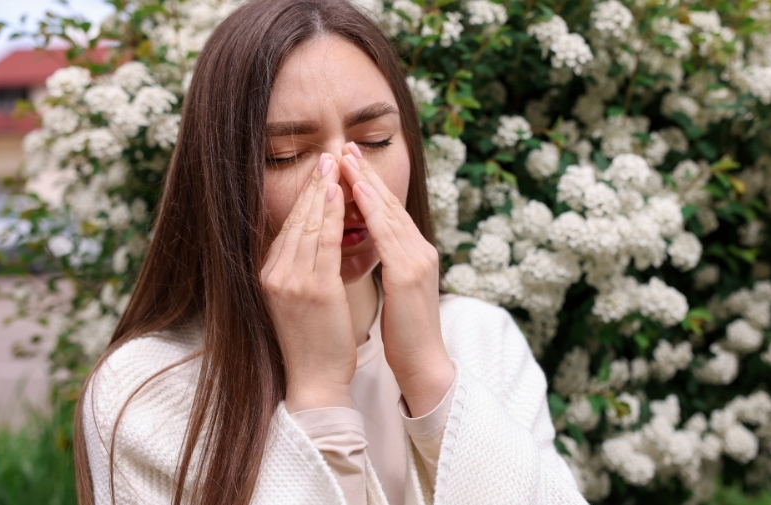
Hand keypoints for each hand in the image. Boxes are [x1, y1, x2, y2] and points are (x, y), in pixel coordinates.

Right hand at [260, 153, 356, 412]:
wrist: (314, 379)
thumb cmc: (313, 341)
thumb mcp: (296, 300)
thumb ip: (298, 269)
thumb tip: (311, 241)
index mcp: (269, 274)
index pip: (287, 226)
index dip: (304, 197)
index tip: (318, 172)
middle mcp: (273, 273)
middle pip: (294, 219)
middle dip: (312, 185)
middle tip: (327, 155)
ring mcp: (290, 280)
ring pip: (307, 224)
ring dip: (322, 191)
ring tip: (334, 164)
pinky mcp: (311, 289)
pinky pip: (322, 242)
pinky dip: (330, 214)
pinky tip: (339, 193)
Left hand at [339, 142, 454, 417]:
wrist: (424, 364)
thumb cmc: (405, 333)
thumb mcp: (395, 289)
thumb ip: (387, 263)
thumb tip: (370, 245)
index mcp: (414, 254)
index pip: (389, 212)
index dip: (370, 185)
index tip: (349, 162)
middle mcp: (419, 250)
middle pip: (390, 204)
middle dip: (367, 173)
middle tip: (346, 146)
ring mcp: (417, 260)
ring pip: (389, 212)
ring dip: (366, 182)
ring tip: (347, 158)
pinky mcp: (408, 274)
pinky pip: (387, 233)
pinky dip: (372, 209)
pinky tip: (357, 191)